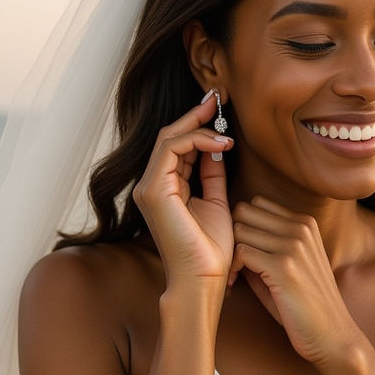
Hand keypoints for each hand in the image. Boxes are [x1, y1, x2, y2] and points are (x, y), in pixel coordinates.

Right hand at [132, 95, 234, 285]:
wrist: (204, 278)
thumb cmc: (211, 249)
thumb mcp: (216, 201)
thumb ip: (213, 174)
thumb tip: (218, 146)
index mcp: (165, 188)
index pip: (177, 146)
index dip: (198, 123)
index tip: (219, 108)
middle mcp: (151, 185)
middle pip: (170, 136)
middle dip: (196, 113)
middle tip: (219, 96)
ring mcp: (149, 187)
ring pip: (169, 138)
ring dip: (199, 125)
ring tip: (224, 122)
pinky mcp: (154, 190)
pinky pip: (171, 150)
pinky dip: (197, 140)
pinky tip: (222, 144)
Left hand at [229, 196, 359, 364]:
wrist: (332, 335)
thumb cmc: (305, 305)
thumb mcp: (289, 266)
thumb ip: (264, 247)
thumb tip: (231, 236)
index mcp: (305, 224)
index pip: (256, 204)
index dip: (243, 227)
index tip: (242, 253)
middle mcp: (301, 228)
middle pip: (244, 212)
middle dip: (233, 236)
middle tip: (232, 264)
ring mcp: (293, 246)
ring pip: (239, 230)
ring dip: (230, 254)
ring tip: (233, 276)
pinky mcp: (284, 267)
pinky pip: (241, 252)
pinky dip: (232, 269)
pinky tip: (234, 285)